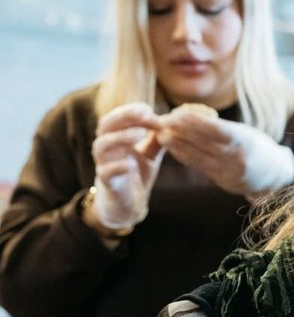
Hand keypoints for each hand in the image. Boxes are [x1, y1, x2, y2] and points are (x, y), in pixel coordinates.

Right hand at [89, 102, 165, 229]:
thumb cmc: (136, 175)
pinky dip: (117, 166)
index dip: (131, 111)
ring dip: (119, 137)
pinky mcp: (108, 183)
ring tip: (139, 134)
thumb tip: (170, 122)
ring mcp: (104, 165)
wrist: (128, 205)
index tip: (150, 111)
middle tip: (145, 116)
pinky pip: (105, 172)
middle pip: (105, 125)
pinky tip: (131, 164)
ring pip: (100, 146)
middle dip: (124, 117)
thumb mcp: (150, 155)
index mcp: (116, 138)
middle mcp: (107, 148)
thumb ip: (157, 139)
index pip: (117, 117)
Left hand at [157, 109, 293, 198]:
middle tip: (162, 121)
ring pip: (198, 155)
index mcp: (244, 140)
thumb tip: (188, 118)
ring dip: (177, 145)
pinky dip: (185, 156)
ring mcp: (229, 171)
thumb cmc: (256, 147)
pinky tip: (173, 148)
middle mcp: (236, 157)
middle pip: (204, 142)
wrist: (274, 175)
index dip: (194, 121)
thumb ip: (221, 128)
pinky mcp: (223, 180)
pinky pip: (200, 166)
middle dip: (181, 131)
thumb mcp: (245, 133)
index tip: (176, 113)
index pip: (215, 129)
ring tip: (161, 135)